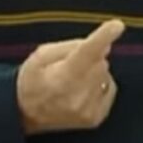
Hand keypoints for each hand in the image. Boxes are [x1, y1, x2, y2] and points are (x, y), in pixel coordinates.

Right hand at [16, 19, 124, 134]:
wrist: (25, 116)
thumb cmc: (31, 82)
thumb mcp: (40, 56)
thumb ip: (70, 47)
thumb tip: (103, 44)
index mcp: (62, 77)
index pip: (87, 52)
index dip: (103, 37)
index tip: (117, 25)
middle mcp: (77, 95)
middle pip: (100, 61)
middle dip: (91, 56)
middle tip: (71, 64)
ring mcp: (88, 109)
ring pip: (105, 74)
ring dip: (94, 71)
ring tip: (74, 79)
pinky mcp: (95, 118)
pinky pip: (109, 88)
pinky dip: (99, 84)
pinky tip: (83, 89)